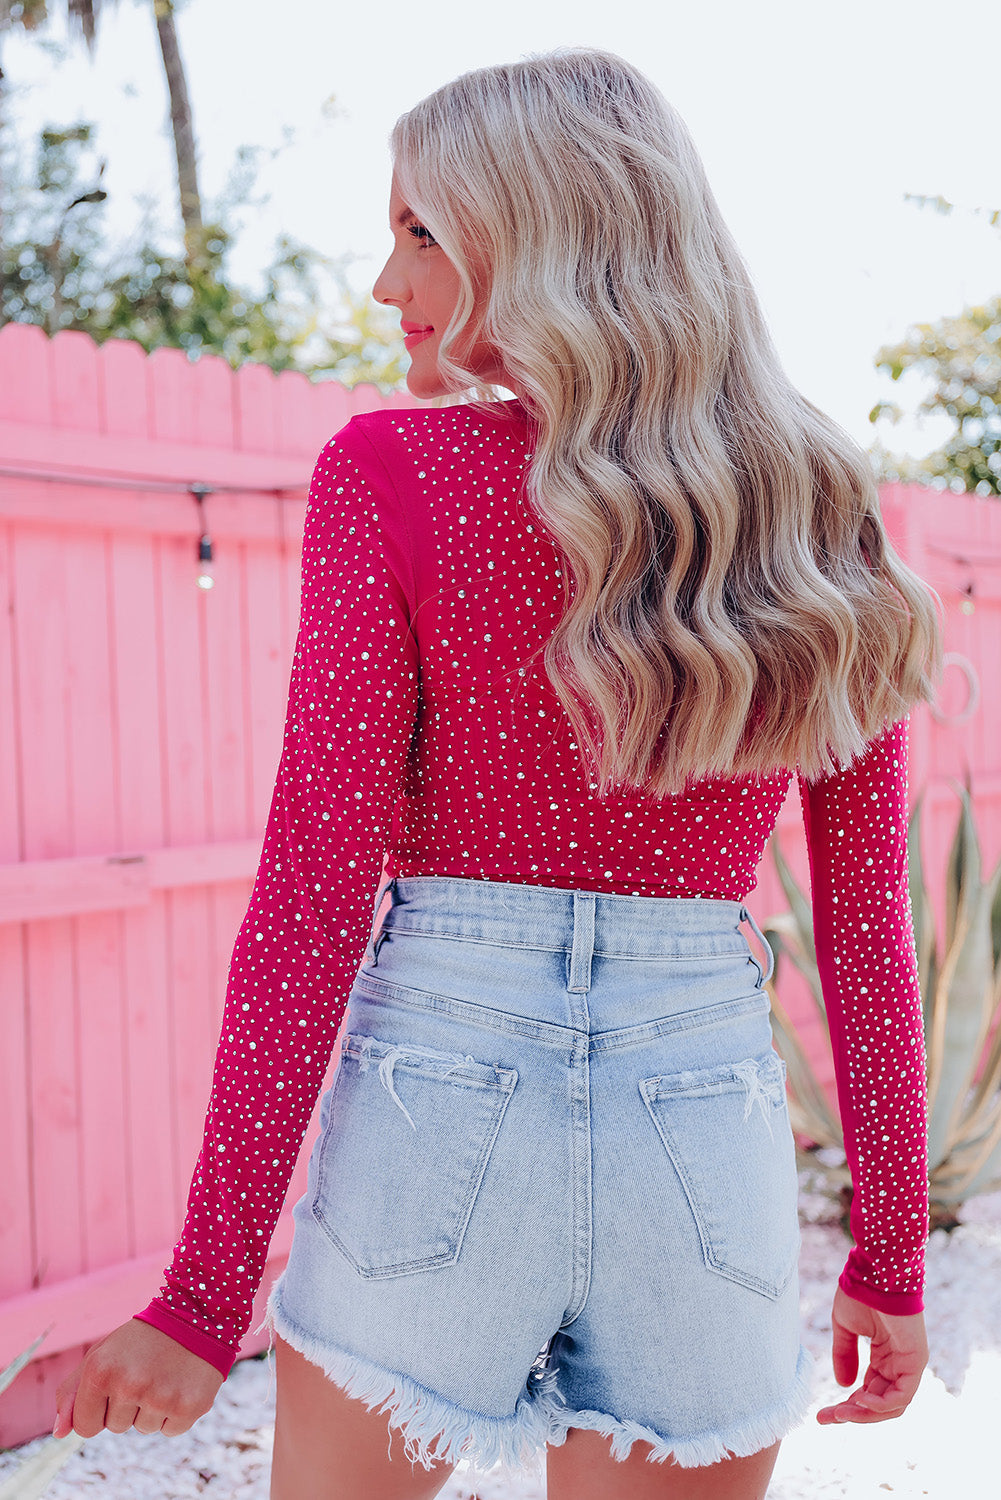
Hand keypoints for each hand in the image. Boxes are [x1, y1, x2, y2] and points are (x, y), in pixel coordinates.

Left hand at [53, 1319, 224, 1438]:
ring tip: (164, 1374)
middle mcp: (129, 1385)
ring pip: (144, 1429)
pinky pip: (170, 1430)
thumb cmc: (142, 1339)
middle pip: (116, 1427)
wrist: (196, 1313)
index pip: (86, 1427)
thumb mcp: (102, 1354)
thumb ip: (72, 1392)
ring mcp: (160, 1397)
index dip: (100, 1409)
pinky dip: (175, 1412)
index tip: (116, 1385)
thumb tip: (60, 1433)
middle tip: (146, 1372)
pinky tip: (181, 1383)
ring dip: (152, 1408)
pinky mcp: (188, 1407)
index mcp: (100, 1371)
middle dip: (128, 1405)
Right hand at [816, 1285, 927, 1424]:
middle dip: (852, 1414)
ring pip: (891, 1406)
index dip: (847, 1406)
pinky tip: (859, 1400)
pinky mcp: (915, 1361)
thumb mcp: (845, 1327)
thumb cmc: (859, 1291)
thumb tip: (844, 1385)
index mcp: (884, 1357)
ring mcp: (908, 1364)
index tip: (822, 1414)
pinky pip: (901, 1395)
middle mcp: (898, 1364)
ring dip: (865, 1413)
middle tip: (826, 1418)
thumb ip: (845, 1355)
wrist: (873, 1271)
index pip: (868, 1392)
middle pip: (879, 1403)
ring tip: (841, 1412)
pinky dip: (881, 1404)